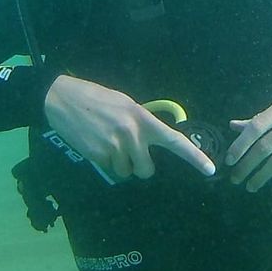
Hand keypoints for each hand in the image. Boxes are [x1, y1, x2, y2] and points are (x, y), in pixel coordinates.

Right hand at [43, 74, 216, 180]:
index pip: (174, 141)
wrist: (61, 99)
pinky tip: (96, 145)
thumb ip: (141, 122)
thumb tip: (152, 140)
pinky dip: (105, 163)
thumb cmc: (94, 98)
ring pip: (127, 172)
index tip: (210, 169)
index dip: (194, 157)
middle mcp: (132, 134)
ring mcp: (115, 147)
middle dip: (140, 165)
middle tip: (128, 151)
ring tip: (107, 143)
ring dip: (120, 164)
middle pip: (147, 170)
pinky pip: (110, 170)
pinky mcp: (98, 156)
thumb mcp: (124, 104)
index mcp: (143, 118)